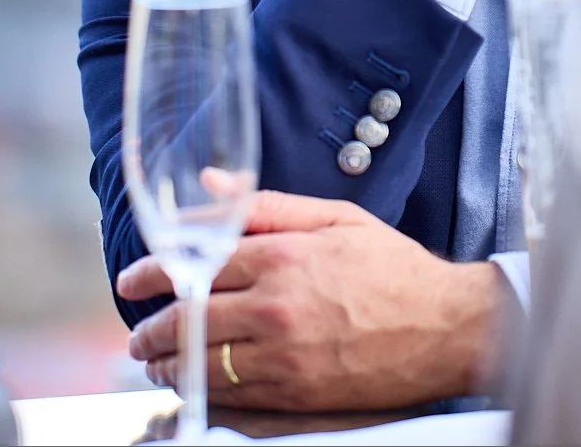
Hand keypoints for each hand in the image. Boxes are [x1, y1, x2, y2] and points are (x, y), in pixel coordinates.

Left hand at [118, 192, 501, 411]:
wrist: (448, 327)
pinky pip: (230, 396)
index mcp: (283, 255)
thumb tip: (213, 185)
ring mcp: (284, 355)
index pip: (195, 263)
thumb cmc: (394, 269)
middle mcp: (276, 305)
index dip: (152, 273)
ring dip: (169, 364)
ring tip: (161, 362)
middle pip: (187, 318)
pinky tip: (198, 384)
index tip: (132, 281)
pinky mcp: (296, 393)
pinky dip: (204, 390)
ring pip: (200, 363)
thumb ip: (268, 205)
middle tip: (139, 334)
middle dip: (151, 328)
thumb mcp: (336, 219)